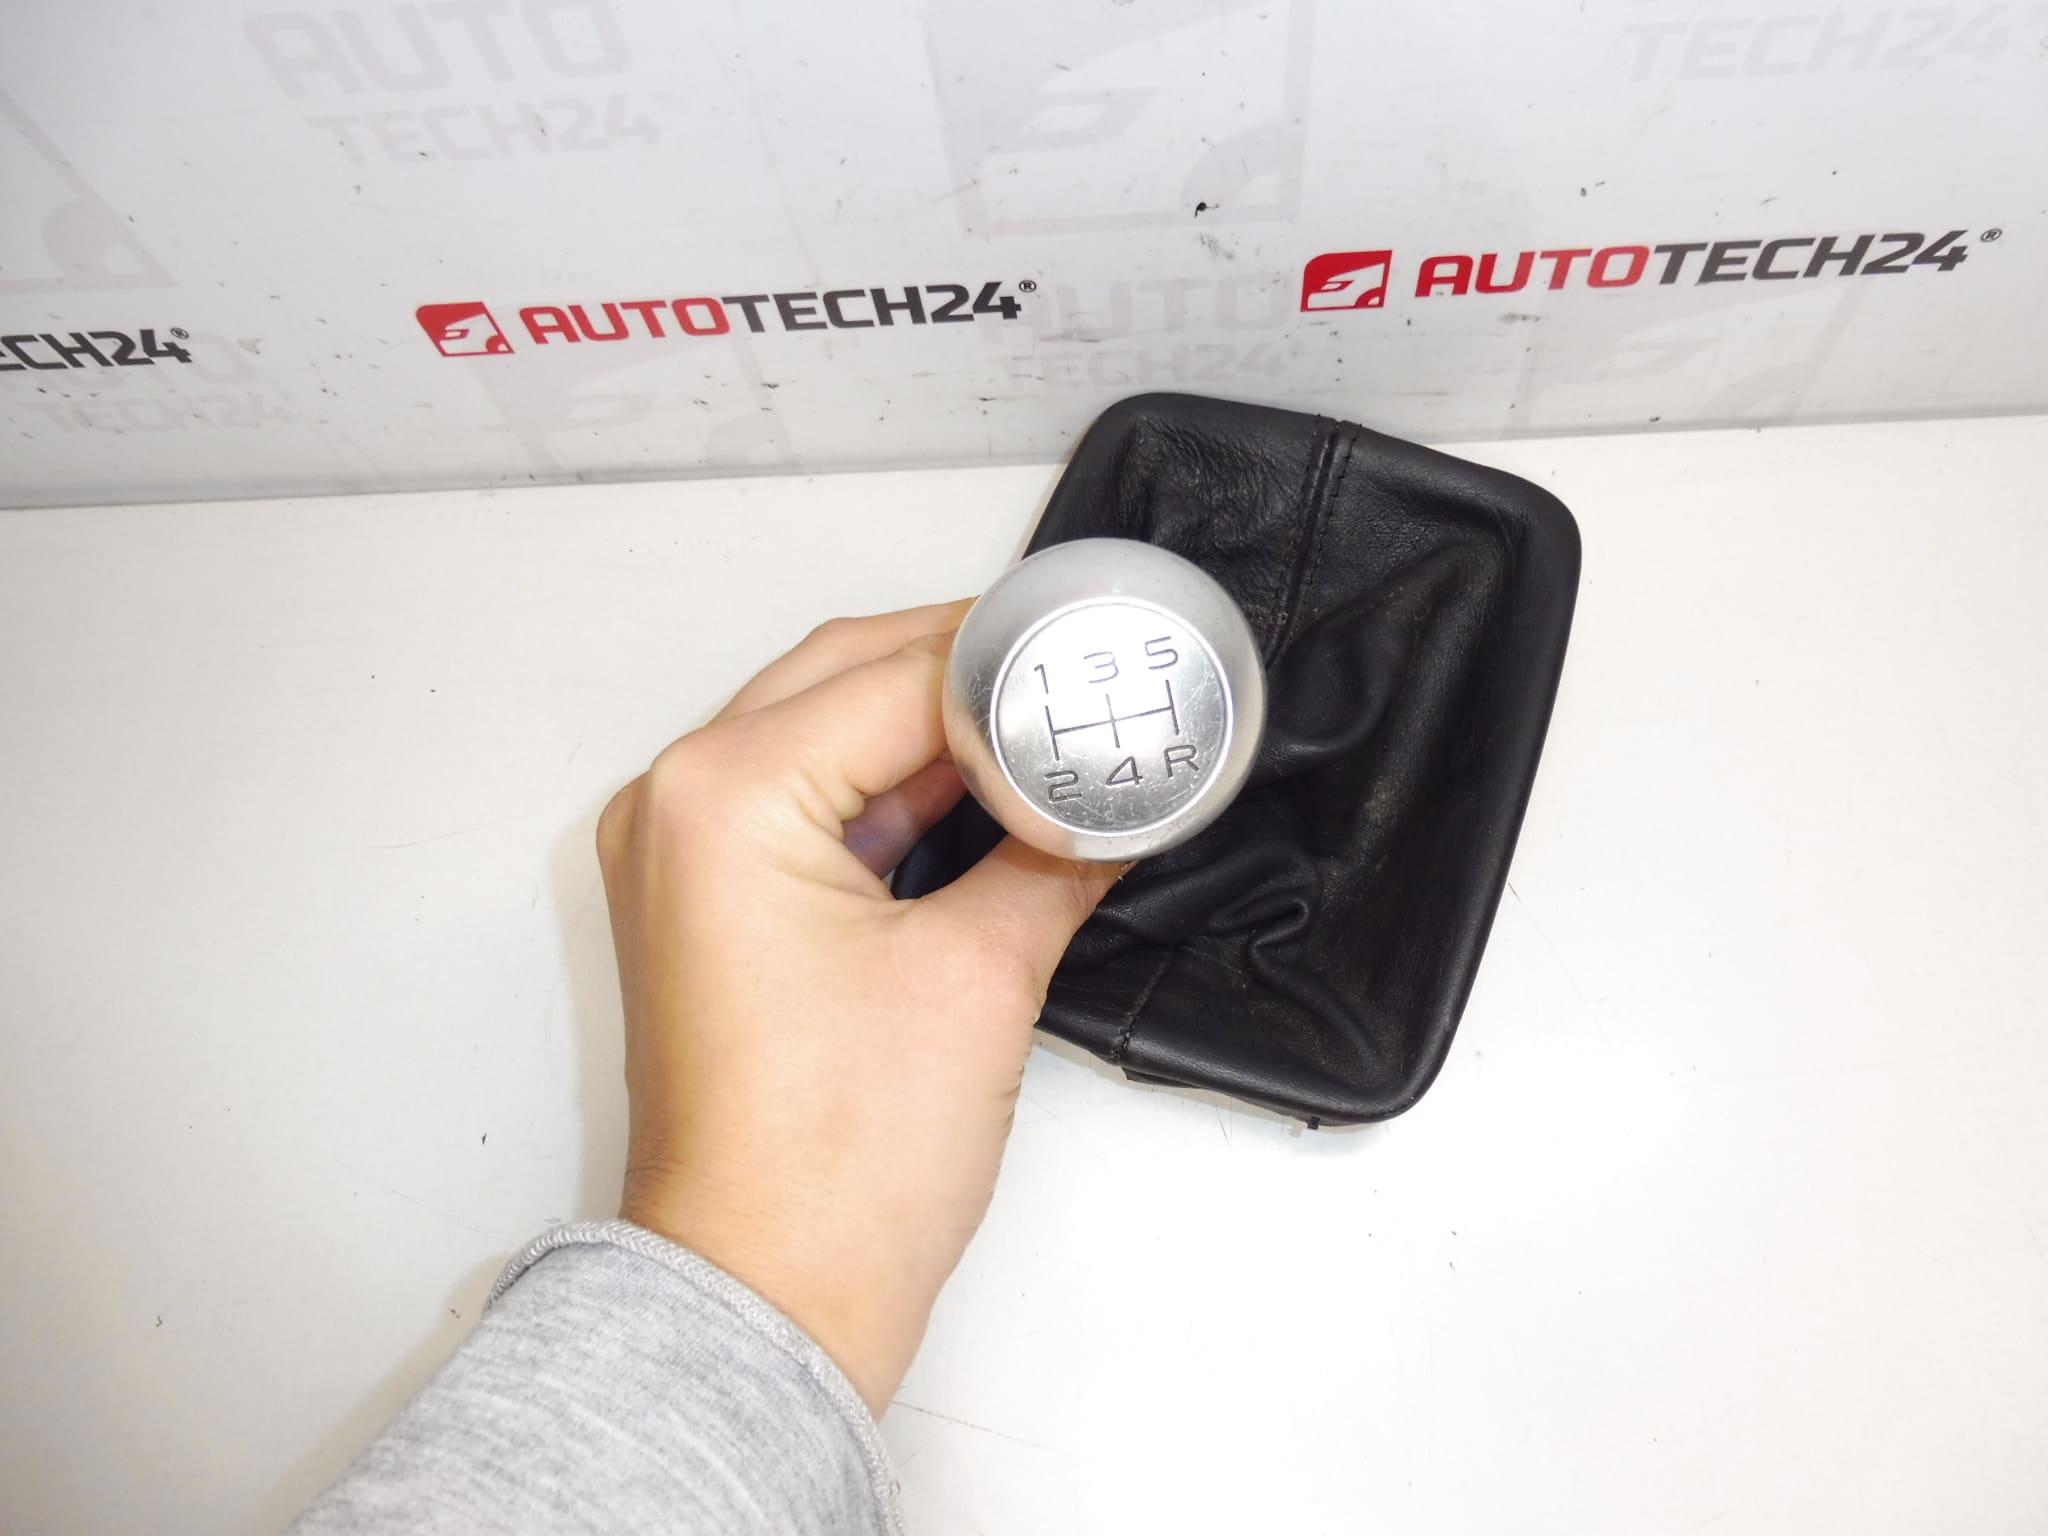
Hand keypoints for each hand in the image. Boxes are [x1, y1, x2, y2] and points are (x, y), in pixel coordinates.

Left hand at [596, 601, 1122, 1413]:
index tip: (1103, 657)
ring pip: (826, 731)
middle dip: (970, 673)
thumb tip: (1119, 788)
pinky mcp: (708, 906)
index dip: (1015, 663)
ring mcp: (681, 856)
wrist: (768, 1300)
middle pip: (846, 676)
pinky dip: (893, 790)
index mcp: (724, 794)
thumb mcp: (983, 975)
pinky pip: (808, 802)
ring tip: (1048, 727)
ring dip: (933, 727)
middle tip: (1081, 677)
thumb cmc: (840, 1165)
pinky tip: (985, 793)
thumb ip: (1056, 851)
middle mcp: (676, 803)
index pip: (899, 674)